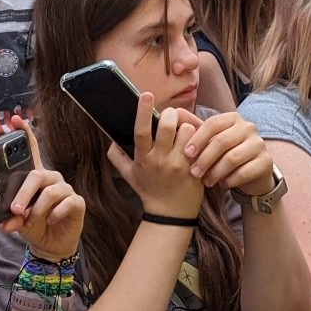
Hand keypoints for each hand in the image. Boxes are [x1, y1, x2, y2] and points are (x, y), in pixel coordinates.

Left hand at [0, 116, 84, 261]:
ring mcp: (65, 189)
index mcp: (36, 178)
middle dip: (23, 193)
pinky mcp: (77, 202)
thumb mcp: (18, 223)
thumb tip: (6, 222)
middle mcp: (52, 179)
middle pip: (36, 175)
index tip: (15, 120)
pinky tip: (49, 221)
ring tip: (30, 221)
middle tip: (13, 209)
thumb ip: (12, 219)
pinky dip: (54, 214)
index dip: (25, 134)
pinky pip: (65, 203)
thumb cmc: (35, 227)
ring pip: (50, 192)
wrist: (52, 246)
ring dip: (36, 209)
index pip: (32, 151)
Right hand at [106, 92, 202, 218]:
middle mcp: (159, 160)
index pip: (141, 131)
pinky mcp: (194, 168)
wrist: (170, 215)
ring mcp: (178, 164)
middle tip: (171, 115)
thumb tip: (111, 140)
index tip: (146, 94)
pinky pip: (199, 143)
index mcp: (142, 158)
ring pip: (186, 131)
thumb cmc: (148, 191)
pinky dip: (199, 138)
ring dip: (186, 126)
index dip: (143, 111)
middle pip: (166, 126)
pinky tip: (196, 142)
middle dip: (170, 114)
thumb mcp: (128, 176)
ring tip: (184, 132)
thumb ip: (117, 157)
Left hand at [181, 112, 274, 193]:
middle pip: (222, 141)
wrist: (252, 174)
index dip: (198, 138)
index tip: (186, 153)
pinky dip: (229, 180)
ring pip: (232, 158)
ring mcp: (259, 144)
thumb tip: (175, 116)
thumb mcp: (212, 142)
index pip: (213, 123)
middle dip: (205, 158)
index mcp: (233, 118)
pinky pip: (244, 172)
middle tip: (194, 172)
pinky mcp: (266, 162)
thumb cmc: (226, 155)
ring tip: (206, 181)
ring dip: (215, 172)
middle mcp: (248, 127)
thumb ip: (196, 131)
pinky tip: (222, 184)